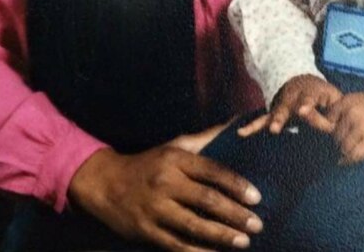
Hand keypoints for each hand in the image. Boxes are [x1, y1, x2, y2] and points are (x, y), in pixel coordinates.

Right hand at [68, 130, 262, 250]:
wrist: (106, 183)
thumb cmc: (148, 163)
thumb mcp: (174, 145)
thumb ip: (206, 138)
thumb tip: (236, 124)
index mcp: (175, 159)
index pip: (212, 171)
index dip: (236, 184)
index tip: (256, 197)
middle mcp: (166, 182)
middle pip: (206, 200)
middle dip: (235, 213)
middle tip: (257, 224)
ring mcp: (155, 208)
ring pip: (193, 225)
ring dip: (221, 235)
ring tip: (244, 241)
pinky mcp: (146, 230)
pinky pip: (176, 244)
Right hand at [237, 75, 341, 136]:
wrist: (305, 82)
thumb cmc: (323, 95)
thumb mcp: (333, 98)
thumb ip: (334, 113)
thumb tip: (332, 129)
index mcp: (311, 91)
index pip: (308, 98)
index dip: (306, 104)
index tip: (303, 110)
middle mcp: (294, 96)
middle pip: (288, 106)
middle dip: (282, 115)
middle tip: (278, 126)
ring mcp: (282, 104)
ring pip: (275, 112)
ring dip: (272, 120)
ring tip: (271, 129)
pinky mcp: (274, 112)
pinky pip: (262, 119)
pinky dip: (252, 126)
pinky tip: (242, 132)